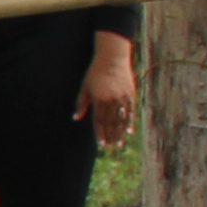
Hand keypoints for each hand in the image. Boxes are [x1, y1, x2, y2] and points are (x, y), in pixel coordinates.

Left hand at [77, 35, 138, 151]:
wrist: (112, 58)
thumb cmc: (95, 73)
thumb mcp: (85, 87)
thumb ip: (81, 104)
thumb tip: (76, 118)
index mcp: (99, 99)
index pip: (99, 121)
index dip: (100, 133)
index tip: (101, 144)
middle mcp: (112, 100)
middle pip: (111, 122)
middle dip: (111, 136)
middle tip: (112, 147)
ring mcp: (123, 97)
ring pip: (121, 119)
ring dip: (120, 132)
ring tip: (120, 143)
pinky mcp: (131, 94)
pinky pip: (131, 111)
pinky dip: (130, 122)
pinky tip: (129, 131)